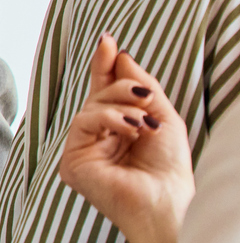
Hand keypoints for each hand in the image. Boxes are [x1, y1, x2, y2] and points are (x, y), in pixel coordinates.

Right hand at [57, 32, 193, 242]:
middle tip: (143, 92)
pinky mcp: (72, 162)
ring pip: (91, 106)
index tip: (108, 41)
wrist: (166, 201)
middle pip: (97, 96)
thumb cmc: (170, 168)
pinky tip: (130, 130)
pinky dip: (108, 119)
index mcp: (119, 132)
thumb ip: (141, 86)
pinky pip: (82, 122)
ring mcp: (83, 151)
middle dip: (118, 85)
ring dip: (120, 106)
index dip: (105, 66)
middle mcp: (98, 141)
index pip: (106, 93)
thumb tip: (121, 56)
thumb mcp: (162, 116)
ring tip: (143, 122)